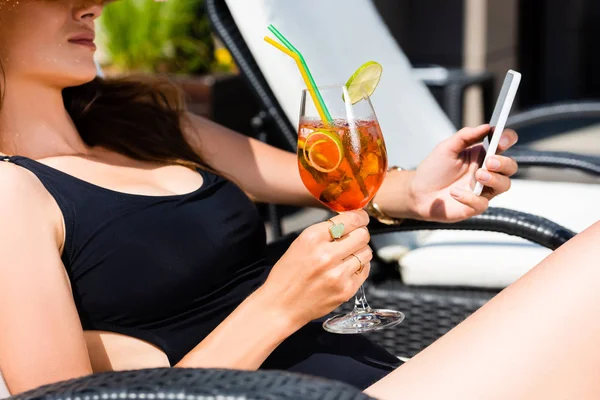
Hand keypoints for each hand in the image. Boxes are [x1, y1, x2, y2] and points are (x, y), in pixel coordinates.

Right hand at [262, 210, 371, 326]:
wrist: (281, 305)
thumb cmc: (288, 274)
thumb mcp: (300, 244)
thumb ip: (324, 232)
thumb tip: (350, 222)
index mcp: (312, 238)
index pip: (349, 220)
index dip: (360, 217)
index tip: (362, 218)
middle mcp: (326, 255)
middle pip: (362, 235)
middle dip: (361, 234)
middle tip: (356, 237)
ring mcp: (338, 274)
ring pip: (367, 252)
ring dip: (361, 251)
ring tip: (349, 255)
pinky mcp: (346, 290)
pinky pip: (365, 270)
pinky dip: (360, 267)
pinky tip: (348, 268)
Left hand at [409, 124, 518, 221]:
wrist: (418, 193)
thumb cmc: (434, 170)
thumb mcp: (446, 148)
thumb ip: (465, 136)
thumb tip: (486, 126)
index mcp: (482, 154)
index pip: (504, 143)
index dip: (507, 139)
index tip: (500, 139)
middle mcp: (486, 171)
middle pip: (510, 166)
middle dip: (504, 163)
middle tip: (489, 162)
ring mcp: (483, 189)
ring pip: (504, 185)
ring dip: (494, 179)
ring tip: (478, 175)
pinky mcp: (475, 206)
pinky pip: (482, 203)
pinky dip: (469, 198)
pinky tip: (455, 193)